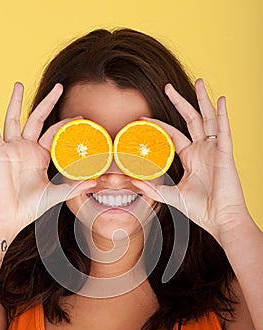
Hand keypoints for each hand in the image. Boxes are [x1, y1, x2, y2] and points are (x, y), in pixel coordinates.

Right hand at [0, 82, 95, 240]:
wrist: (8, 217)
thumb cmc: (29, 208)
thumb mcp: (55, 195)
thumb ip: (73, 187)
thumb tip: (96, 182)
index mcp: (40, 156)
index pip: (55, 134)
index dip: (66, 124)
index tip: (80, 117)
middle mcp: (26, 149)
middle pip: (38, 119)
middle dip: (48, 102)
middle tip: (60, 86)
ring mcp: (12, 149)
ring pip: (14, 119)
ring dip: (15, 101)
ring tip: (18, 83)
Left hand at [131, 78, 248, 242]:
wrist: (220, 220)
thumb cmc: (202, 209)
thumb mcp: (172, 196)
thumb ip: (154, 189)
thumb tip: (133, 182)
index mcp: (191, 158)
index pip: (173, 134)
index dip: (159, 125)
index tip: (144, 117)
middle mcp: (202, 150)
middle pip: (190, 120)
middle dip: (180, 102)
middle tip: (167, 86)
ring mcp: (214, 151)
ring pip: (208, 119)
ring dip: (203, 101)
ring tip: (198, 82)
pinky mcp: (225, 155)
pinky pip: (224, 131)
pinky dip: (223, 115)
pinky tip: (221, 100)